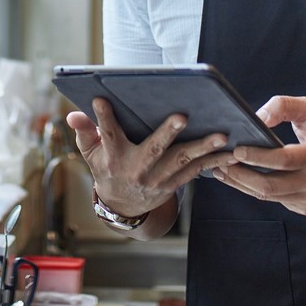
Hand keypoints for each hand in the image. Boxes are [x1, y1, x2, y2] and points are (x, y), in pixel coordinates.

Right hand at [65, 97, 236, 218]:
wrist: (123, 206)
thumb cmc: (107, 169)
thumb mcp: (91, 153)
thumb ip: (85, 133)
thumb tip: (74, 114)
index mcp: (115, 157)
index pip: (107, 134)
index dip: (102, 118)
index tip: (100, 99)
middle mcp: (138, 169)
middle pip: (154, 149)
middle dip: (168, 133)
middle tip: (181, 116)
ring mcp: (158, 178)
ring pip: (183, 161)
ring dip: (203, 148)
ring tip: (222, 135)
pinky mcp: (173, 183)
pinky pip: (196, 172)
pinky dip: (214, 162)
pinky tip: (231, 151)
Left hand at [213, 95, 305, 215]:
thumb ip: (283, 106)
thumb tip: (257, 118)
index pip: (285, 160)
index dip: (258, 156)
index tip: (236, 149)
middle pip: (271, 185)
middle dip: (241, 175)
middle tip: (220, 163)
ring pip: (269, 196)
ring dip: (242, 184)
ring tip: (222, 170)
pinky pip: (274, 200)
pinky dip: (254, 189)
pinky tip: (240, 178)